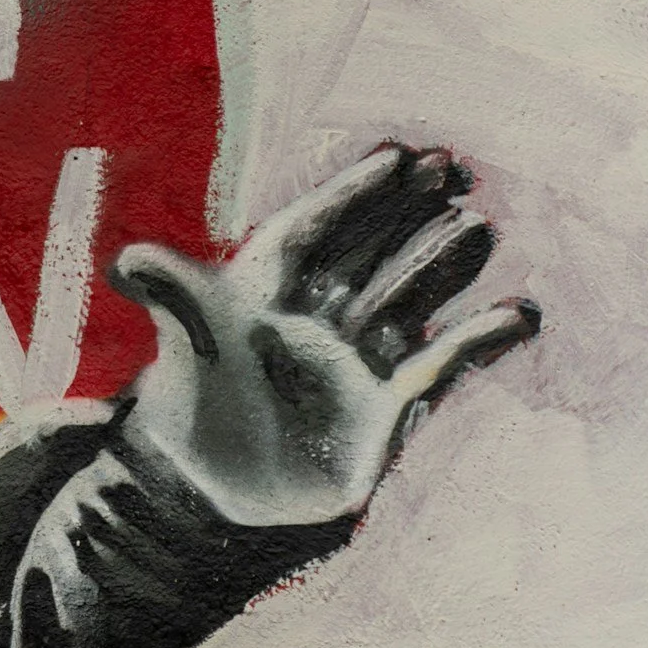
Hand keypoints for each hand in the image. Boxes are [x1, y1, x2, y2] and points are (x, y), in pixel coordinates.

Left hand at [110, 145, 539, 526]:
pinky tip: (519, 313)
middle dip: (408, 211)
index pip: (314, 228)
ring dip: (442, 262)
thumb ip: (167, 294)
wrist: (211, 492)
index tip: (397, 156)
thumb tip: (128, 260)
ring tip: (479, 224)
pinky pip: (440, 364)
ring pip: (407, 295)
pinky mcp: (385, 404)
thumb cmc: (193, 406)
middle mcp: (315, 315)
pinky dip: (478, 340)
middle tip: (453, 167)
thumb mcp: (180, 341)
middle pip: (369, 250)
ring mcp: (354, 357)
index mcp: (264, 288)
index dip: (352, 193)